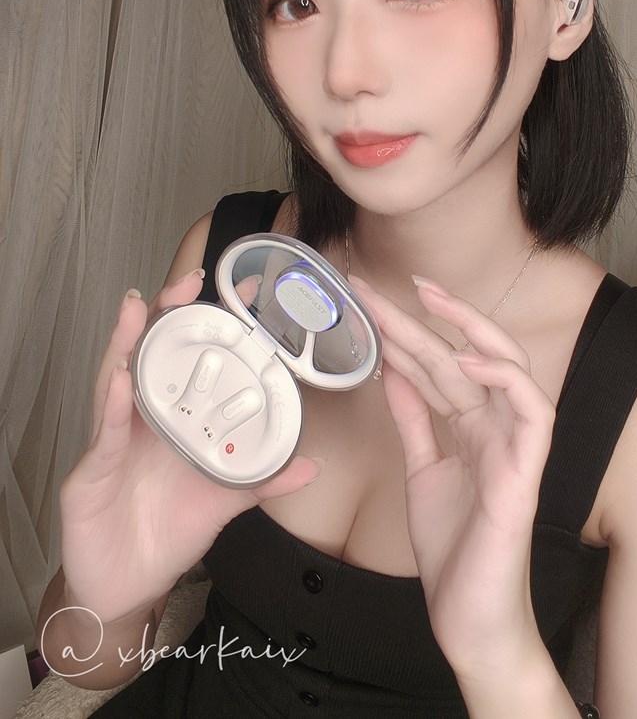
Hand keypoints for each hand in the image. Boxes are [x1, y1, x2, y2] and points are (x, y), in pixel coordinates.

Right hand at [60, 273, 319, 623]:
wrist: (127, 589)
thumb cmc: (168, 533)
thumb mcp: (224, 501)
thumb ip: (263, 479)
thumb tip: (313, 464)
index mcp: (172, 420)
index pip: (190, 361)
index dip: (209, 324)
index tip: (242, 290)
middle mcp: (141, 420)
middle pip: (151, 356)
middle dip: (167, 315)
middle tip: (189, 280)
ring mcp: (113, 441)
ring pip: (117, 380)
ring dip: (128, 342)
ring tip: (141, 307)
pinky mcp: (91, 472)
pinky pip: (104, 434)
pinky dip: (113, 405)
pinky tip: (122, 379)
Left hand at [349, 274, 554, 675]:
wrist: (470, 621)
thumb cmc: (454, 551)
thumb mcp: (422, 472)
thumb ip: (414, 421)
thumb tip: (392, 372)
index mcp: (474, 428)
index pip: (439, 366)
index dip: (406, 332)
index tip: (367, 302)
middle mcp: (497, 428)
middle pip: (462, 356)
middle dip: (423, 318)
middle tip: (378, 286)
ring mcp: (516, 448)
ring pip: (505, 368)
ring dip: (468, 329)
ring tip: (426, 299)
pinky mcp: (526, 475)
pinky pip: (533, 412)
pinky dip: (505, 380)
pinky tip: (466, 359)